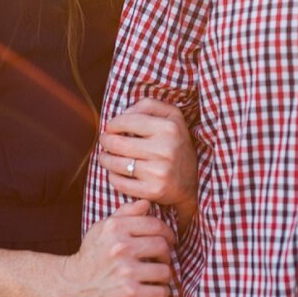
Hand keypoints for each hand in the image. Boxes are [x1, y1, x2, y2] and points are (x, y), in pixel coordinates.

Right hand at [65, 198, 174, 296]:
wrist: (74, 284)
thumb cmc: (91, 255)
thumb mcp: (102, 228)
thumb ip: (125, 213)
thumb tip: (147, 203)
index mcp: (115, 228)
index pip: (155, 225)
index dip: (167, 233)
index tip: (167, 240)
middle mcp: (121, 247)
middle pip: (162, 246)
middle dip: (166, 254)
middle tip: (161, 259)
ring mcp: (126, 271)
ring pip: (165, 270)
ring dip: (164, 275)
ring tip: (156, 276)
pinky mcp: (130, 293)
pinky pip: (161, 292)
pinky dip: (161, 292)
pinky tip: (152, 290)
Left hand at [100, 98, 196, 228]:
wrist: (193, 182)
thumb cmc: (175, 144)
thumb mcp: (172, 117)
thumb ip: (148, 105)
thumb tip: (123, 112)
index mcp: (169, 128)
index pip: (127, 121)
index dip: (112, 124)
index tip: (110, 128)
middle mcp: (165, 149)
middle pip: (117, 143)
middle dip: (105, 141)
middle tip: (104, 141)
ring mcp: (160, 172)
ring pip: (115, 163)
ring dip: (104, 159)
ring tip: (105, 156)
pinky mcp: (154, 191)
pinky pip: (120, 183)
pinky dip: (112, 177)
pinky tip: (114, 172)